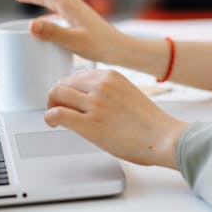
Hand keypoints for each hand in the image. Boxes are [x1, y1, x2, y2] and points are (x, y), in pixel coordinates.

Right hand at [11, 0, 123, 64]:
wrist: (119, 49)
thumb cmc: (100, 45)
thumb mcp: (75, 41)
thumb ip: (54, 33)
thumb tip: (31, 24)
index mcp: (71, 4)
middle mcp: (71, 4)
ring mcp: (73, 12)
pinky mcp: (75, 21)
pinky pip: (55, 7)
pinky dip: (42, 5)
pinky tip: (36, 16)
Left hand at [45, 68, 188, 167]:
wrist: (162, 137)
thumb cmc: (149, 122)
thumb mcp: (128, 93)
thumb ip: (108, 92)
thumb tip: (88, 100)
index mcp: (111, 76)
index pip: (78, 75)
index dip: (70, 88)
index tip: (69, 99)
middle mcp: (101, 85)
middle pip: (63, 82)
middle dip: (57, 96)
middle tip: (58, 109)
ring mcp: (95, 103)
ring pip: (56, 94)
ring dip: (51, 106)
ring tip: (56, 117)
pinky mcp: (89, 124)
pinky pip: (57, 114)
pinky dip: (49, 118)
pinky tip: (54, 125)